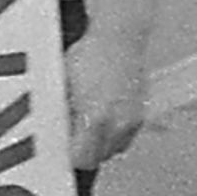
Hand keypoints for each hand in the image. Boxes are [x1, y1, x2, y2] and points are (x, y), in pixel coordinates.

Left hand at [61, 19, 150, 170]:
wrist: (121, 36)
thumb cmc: (91, 53)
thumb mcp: (63, 84)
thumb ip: (61, 113)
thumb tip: (55, 131)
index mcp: (96, 117)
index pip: (82, 158)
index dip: (70, 154)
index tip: (63, 145)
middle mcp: (118, 122)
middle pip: (98, 159)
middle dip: (84, 151)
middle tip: (73, 134)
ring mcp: (132, 119)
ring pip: (113, 150)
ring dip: (101, 145)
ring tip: (90, 125)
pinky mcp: (140, 113)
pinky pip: (125, 138)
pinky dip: (114, 135)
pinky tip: (105, 119)